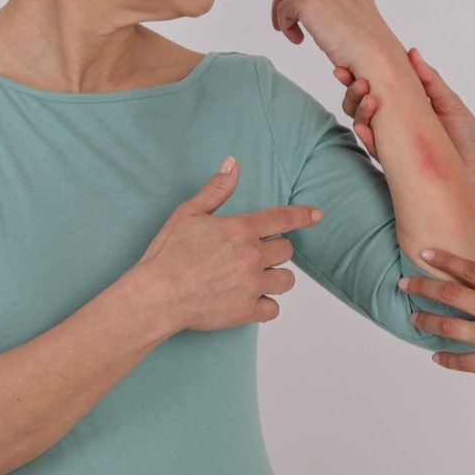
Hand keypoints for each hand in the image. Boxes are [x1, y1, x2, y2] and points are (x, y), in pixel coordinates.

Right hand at [132, 157, 320, 331]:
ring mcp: (252, 284)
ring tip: (257, 277)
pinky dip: (265, 305)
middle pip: (286, 250)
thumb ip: (216, 189)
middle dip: (275, 250)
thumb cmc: (168, 254)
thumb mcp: (189, 213)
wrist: (157, 296)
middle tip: (255, 254)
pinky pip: (273, 308)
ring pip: (286, 280)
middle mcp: (253, 256)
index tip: (317, 216)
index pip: (283, 218)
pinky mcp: (247, 311)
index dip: (303, 216)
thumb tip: (233, 164)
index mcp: (242, 230)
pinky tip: (251, 299)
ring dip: (276, 277)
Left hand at [270, 0, 401, 74]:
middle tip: (289, 23)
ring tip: (289, 31)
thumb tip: (319, 15)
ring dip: (282, 8)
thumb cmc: (369, 48)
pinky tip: (298, 40)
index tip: (308, 18)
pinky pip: (282, 9)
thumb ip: (338, 7)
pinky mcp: (308, 1)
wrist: (375, 57)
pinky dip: (284, 25)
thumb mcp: (355, 17)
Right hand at [335, 48, 474, 249]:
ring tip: (366, 96)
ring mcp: (394, 145)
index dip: (363, 76)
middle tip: (351, 77)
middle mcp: (398, 126)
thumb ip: (430, 82)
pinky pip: (375, 148)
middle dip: (354, 89)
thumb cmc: (471, 144)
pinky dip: (367, 135)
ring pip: (365, 124)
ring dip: (359, 109)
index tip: (351, 63)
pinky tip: (364, 125)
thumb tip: (412, 52)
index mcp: (410, 108)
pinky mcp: (395, 165)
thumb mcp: (451, 105)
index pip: (381, 88)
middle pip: (365, 104)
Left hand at [398, 249, 474, 403]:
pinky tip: (437, 356)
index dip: (445, 260)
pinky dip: (446, 359)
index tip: (426, 253)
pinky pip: (462, 361)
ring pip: (449, 326)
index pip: (471, 270)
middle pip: (452, 294)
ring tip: (414, 318)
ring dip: (427, 321)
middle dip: (423, 286)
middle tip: (405, 283)